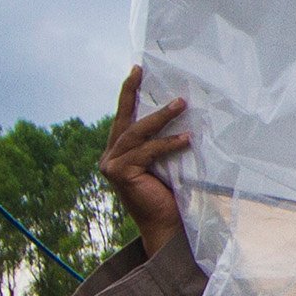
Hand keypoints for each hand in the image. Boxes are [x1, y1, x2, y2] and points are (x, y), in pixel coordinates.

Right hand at [101, 68, 192, 256]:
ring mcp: (112, 166)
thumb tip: (178, 108)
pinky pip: (147, 151)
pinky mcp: (121, 174)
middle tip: (142, 72)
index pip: (124, 118)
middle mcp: (109, 157)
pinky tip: (185, 139)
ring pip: (137, 133)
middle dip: (133, 93)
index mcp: (117, 152)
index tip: (136, 70)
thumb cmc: (169, 193)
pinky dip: (167, 143)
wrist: (167, 224)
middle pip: (124, 119)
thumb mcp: (163, 160)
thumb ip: (158, 141)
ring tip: (181, 104)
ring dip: (161, 117)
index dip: (129, 93)